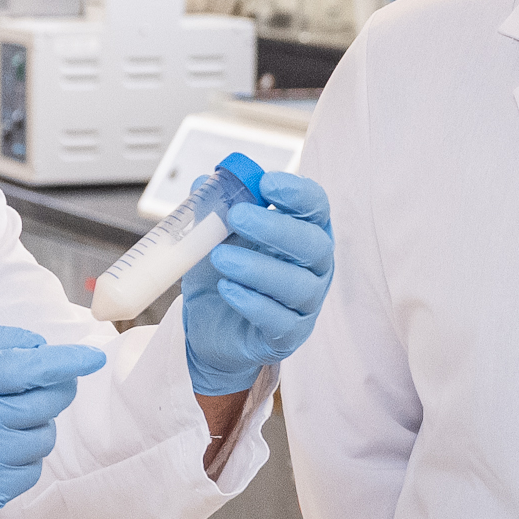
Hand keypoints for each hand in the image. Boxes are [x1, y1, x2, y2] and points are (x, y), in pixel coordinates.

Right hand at [0, 324, 107, 516]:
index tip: (90, 358)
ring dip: (35, 425)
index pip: (29, 368)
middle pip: (45, 405)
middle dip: (54, 389)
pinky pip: (27, 474)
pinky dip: (22, 457)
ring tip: (5, 417)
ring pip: (40, 441)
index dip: (66, 362)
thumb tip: (37, 346)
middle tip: (39, 383)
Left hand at [181, 170, 332, 393]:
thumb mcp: (212, 235)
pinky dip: (253, 303)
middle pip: (313, 245)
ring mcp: (305, 304)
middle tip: (237, 215)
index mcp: (303, 232)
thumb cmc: (223, 273)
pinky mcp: (288, 336)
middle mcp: (314, 267)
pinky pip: (280, 321)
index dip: (298, 194)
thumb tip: (202, 182)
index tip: (267, 183)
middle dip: (276, 228)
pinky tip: (227, 289)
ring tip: (221, 257)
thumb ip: (212, 208)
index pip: (316, 207)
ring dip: (258, 267)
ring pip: (299, 286)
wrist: (211, 326)